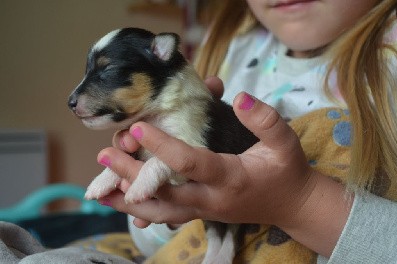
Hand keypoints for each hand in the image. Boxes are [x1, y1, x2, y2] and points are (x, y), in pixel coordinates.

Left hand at [99, 85, 351, 256]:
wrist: (293, 206)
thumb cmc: (288, 170)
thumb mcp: (285, 141)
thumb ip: (265, 120)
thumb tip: (240, 97)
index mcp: (230, 177)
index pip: (191, 163)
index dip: (163, 146)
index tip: (138, 126)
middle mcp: (212, 199)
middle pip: (165, 192)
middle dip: (132, 174)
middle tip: (104, 153)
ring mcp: (205, 211)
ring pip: (161, 212)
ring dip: (129, 200)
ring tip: (100, 189)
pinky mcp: (201, 214)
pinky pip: (167, 215)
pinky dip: (143, 210)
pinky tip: (122, 202)